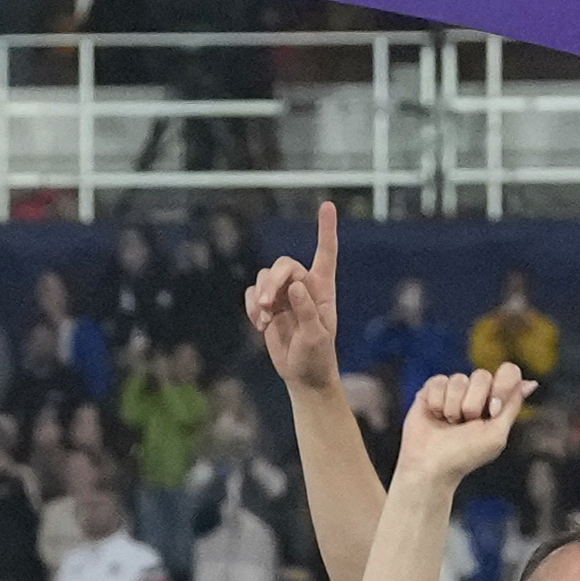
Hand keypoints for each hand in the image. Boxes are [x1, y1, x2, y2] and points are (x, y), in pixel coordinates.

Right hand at [245, 200, 344, 397]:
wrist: (303, 376)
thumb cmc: (318, 357)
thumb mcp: (318, 336)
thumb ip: (308, 310)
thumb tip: (294, 285)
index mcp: (323, 289)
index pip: (325, 254)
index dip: (325, 229)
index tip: (326, 205)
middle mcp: (304, 287)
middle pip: (284, 265)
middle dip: (273, 282)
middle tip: (269, 306)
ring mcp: (284, 296)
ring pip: (265, 277)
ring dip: (261, 297)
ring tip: (266, 321)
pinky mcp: (268, 307)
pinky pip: (253, 294)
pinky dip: (253, 307)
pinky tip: (261, 324)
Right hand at [395, 363, 536, 484]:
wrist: (430, 465)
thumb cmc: (464, 455)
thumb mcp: (496, 434)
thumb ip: (512, 406)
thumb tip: (531, 383)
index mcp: (496, 401)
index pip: (508, 372)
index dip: (501, 386)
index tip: (492, 410)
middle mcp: (476, 393)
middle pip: (482, 375)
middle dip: (472, 404)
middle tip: (465, 423)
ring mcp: (453, 390)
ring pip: (458, 379)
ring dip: (452, 406)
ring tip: (448, 423)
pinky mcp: (432, 390)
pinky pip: (438, 381)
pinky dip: (436, 402)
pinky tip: (435, 416)